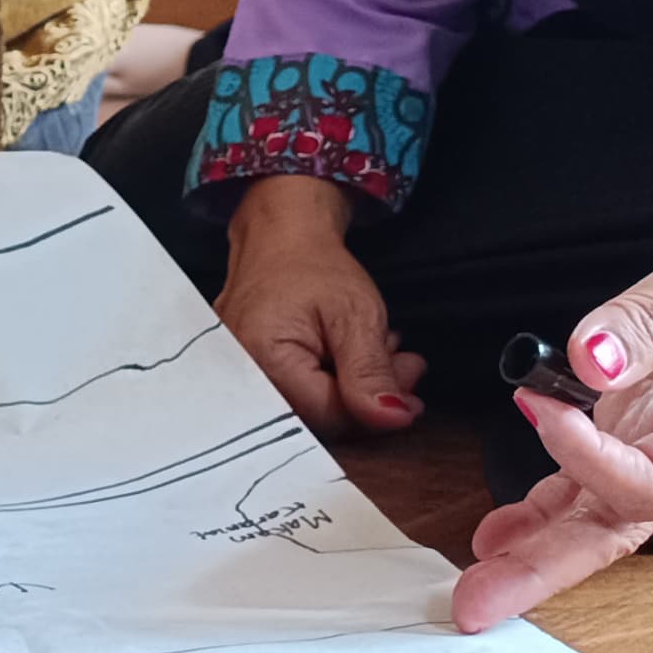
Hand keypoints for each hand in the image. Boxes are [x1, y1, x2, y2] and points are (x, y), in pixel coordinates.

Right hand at [214, 173, 425, 436]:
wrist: (280, 232)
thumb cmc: (313, 264)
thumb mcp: (355, 314)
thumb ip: (370, 372)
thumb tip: (393, 421)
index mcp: (262, 361)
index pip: (329, 415)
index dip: (377, 406)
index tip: (411, 376)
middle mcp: (241, 376)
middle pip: (318, 417)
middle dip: (369, 394)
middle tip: (403, 362)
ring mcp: (240, 376)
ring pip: (311, 407)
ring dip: (355, 386)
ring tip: (378, 348)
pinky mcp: (249, 373)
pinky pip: (298, 393)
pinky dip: (333, 379)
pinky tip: (349, 355)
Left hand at [459, 158, 652, 631]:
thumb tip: (587, 358)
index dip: (596, 462)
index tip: (544, 408)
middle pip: (620, 521)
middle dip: (550, 563)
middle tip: (479, 603)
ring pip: (599, 509)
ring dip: (537, 545)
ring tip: (476, 577)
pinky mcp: (640, 415)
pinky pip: (590, 475)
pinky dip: (545, 499)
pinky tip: (501, 528)